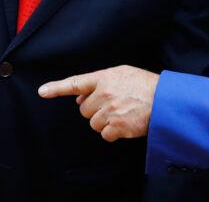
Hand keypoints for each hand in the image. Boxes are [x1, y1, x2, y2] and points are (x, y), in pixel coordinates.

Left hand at [39, 65, 158, 141]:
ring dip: (104, 122)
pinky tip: (125, 124)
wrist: (166, 101)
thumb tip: (80, 99)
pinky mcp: (118, 127)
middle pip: (84, 110)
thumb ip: (100, 82)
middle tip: (112, 105)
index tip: (42, 91)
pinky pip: (105, 134)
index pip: (76, 83)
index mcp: (104, 78)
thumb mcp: (122, 73)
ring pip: (93, 123)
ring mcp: (111, 111)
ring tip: (121, 113)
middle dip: (94, 110)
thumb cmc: (145, 86)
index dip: (56, 88)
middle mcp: (105, 94)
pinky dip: (113, 133)